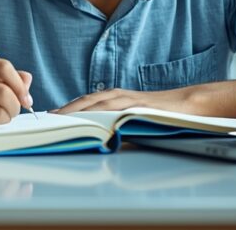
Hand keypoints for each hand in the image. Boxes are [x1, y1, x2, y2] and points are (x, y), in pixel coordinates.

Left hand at [52, 87, 192, 114]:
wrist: (188, 104)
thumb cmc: (159, 113)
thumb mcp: (132, 118)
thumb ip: (114, 125)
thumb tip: (95, 140)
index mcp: (114, 97)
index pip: (84, 103)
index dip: (66, 109)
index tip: (49, 118)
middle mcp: (118, 95)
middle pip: (85, 101)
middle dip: (66, 110)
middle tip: (48, 119)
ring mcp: (128, 99)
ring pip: (97, 103)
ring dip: (78, 110)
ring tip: (61, 119)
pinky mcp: (138, 105)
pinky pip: (116, 108)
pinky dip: (101, 112)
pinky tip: (90, 119)